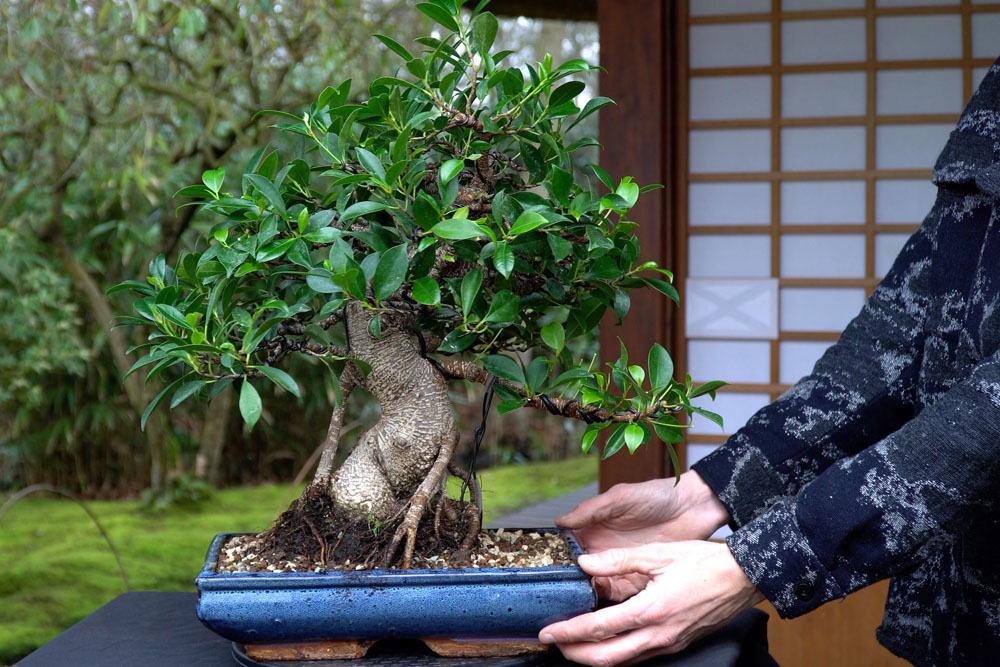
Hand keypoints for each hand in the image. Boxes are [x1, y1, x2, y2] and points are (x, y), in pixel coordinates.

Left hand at [539, 541, 763, 666]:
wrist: (744, 577)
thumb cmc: (705, 562)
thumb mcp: (658, 553)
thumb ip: (619, 560)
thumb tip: (586, 562)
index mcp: (650, 611)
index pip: (598, 628)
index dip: (569, 632)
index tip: (548, 631)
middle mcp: (658, 635)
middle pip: (606, 658)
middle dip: (575, 654)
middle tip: (554, 643)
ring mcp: (668, 643)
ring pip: (622, 662)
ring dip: (595, 657)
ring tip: (574, 644)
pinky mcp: (676, 643)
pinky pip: (639, 656)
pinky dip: (616, 653)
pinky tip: (607, 641)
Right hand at [557, 471, 730, 599]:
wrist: (692, 508)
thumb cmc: (656, 496)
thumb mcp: (621, 498)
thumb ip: (592, 510)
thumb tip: (561, 521)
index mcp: (594, 529)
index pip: (568, 548)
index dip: (556, 560)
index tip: (545, 572)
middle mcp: (604, 551)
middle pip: (578, 574)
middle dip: (568, 585)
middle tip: (557, 597)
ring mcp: (621, 568)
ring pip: (595, 588)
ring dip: (586, 597)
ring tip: (576, 606)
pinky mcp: (639, 581)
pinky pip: (619, 596)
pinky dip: (610, 605)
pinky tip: (602, 610)